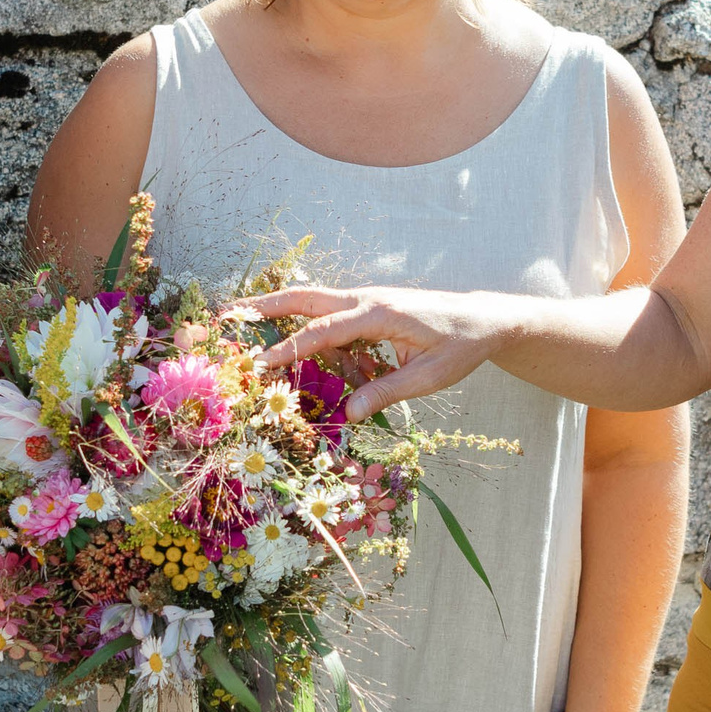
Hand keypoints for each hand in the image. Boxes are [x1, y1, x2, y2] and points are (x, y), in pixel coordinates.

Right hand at [244, 286, 522, 420]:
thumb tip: (349, 414)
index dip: (291, 347)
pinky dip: (306, 323)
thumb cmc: (460, 346)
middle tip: (227, 312)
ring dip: (278, 307)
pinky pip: (330, 315)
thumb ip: (388, 392)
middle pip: (306, 297)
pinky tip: (293, 343)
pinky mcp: (368, 308)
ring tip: (240, 317)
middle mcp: (366, 299)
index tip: (261, 362)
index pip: (324, 330)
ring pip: (313, 299)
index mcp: (379, 313)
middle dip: (265, 305)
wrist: (483, 320)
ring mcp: (366, 300)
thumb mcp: (429, 376)